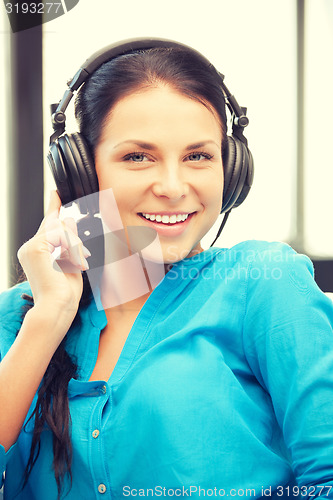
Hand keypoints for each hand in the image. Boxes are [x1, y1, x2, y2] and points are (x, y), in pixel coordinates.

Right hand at [17, 191, 89, 317]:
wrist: (57, 308)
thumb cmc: (64, 294)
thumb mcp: (70, 263)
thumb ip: (68, 243)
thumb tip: (68, 221)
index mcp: (36, 252)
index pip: (47, 225)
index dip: (53, 207)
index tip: (57, 194)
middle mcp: (29, 248)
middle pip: (57, 225)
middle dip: (74, 240)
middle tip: (81, 260)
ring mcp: (30, 247)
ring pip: (61, 229)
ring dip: (75, 247)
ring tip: (79, 265)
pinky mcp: (36, 247)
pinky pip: (61, 235)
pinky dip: (73, 249)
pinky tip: (75, 263)